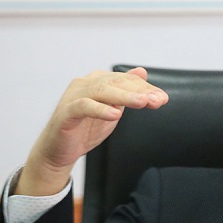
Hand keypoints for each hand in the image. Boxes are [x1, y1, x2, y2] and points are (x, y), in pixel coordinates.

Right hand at [16, 67, 168, 195]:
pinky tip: (115, 115)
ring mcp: (74, 96)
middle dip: (139, 90)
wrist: (60, 150)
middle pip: (115, 82)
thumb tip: (142, 71)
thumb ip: (125, 91)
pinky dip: (100, 109)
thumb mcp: (112, 108)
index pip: (125, 80)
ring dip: (124, 96)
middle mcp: (85, 84)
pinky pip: (83, 107)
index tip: (163, 99)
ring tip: (142, 102)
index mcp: (97, 81)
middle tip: (157, 100)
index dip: (145, 88)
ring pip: (101, 90)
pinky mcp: (66, 113)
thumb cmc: (86, 128)